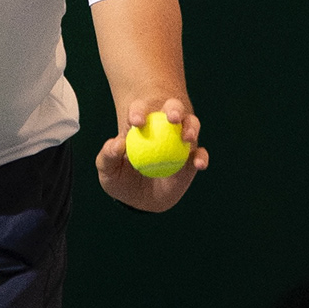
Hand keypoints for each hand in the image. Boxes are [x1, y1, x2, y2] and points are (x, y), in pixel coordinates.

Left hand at [95, 97, 205, 211]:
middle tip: (171, 118)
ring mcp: (181, 140)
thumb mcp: (107, 170)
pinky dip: (201, 157)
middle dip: (173, 108)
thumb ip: (108, 156)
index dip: (139, 112)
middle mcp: (164, 126)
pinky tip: (199, 164)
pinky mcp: (193, 156)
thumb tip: (117, 144)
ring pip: (191, 125)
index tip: (136, 122)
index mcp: (141, 124)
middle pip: (172, 109)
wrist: (140, 198)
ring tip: (187, 137)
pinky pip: (200, 154)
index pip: (140, 111)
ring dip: (191, 127)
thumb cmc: (121, 179)